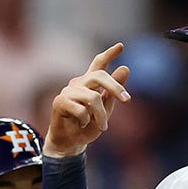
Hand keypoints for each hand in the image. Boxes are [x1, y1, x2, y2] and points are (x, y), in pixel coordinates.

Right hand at [44, 43, 131, 157]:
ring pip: (93, 98)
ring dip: (101, 116)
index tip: (121, 46)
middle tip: (127, 100)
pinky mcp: (60, 102)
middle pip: (99, 76)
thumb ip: (114, 91)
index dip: (109, 54)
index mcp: (90, 83)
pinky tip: (80, 124)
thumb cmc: (88, 126)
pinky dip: (86, 121)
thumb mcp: (106, 109)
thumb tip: (125, 67)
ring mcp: (68, 91)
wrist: (71, 142)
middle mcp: (78, 83)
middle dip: (115, 87)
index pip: (98, 63)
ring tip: (102, 126)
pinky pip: (81, 110)